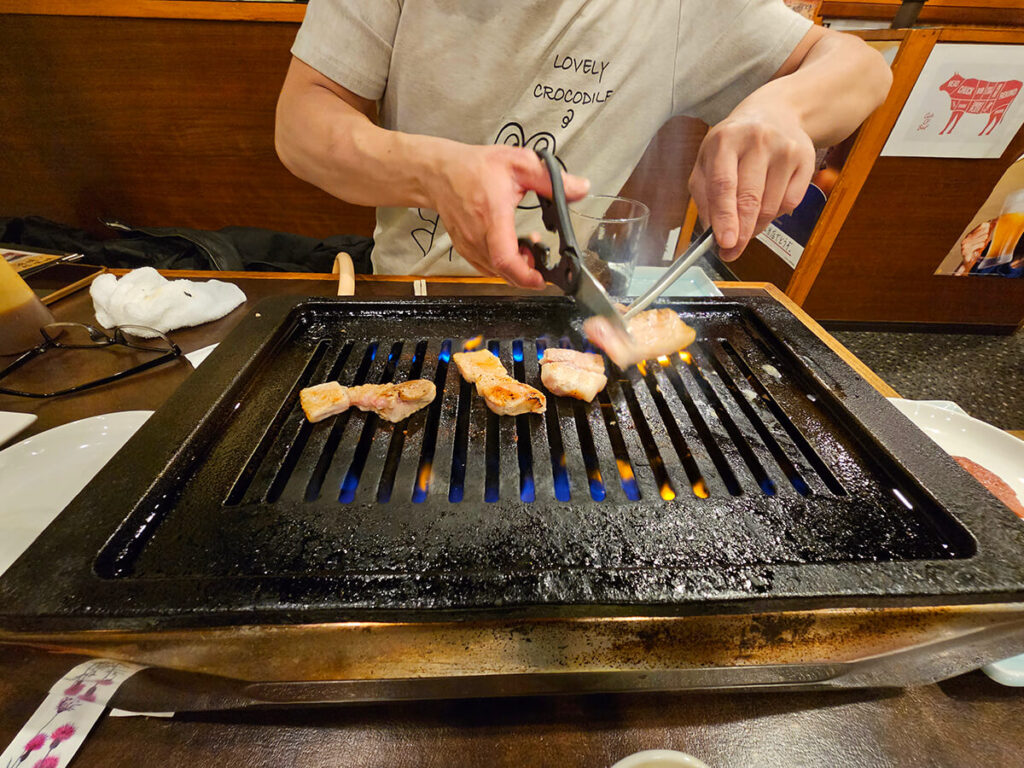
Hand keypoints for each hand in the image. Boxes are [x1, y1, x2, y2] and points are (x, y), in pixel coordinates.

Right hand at [426, 145, 589, 287]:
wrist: (440, 173)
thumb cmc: (475, 168)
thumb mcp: (519, 164)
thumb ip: (551, 179)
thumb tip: (580, 189)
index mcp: (491, 216)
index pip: (505, 258)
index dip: (525, 275)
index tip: (542, 279)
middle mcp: (476, 236)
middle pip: (504, 271)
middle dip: (528, 271)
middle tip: (542, 256)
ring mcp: (468, 245)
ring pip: (496, 271)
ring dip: (516, 267)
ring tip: (528, 247)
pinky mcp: (465, 249)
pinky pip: (486, 267)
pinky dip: (502, 264)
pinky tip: (512, 248)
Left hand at [689, 103, 815, 260]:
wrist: (775, 113)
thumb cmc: (735, 144)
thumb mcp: (708, 161)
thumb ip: (705, 196)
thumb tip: (711, 232)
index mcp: (725, 141)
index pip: (723, 185)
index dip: (724, 218)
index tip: (725, 243)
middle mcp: (757, 141)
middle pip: (750, 199)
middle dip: (741, 232)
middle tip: (733, 250)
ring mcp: (784, 149)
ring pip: (771, 206)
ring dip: (756, 226)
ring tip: (746, 222)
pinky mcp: (805, 159)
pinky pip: (790, 203)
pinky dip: (775, 214)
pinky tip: (766, 203)